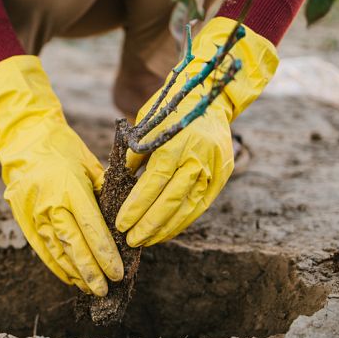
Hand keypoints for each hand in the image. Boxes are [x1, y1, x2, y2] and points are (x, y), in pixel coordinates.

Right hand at [0, 56, 122, 295]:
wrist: (24, 139)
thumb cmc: (64, 149)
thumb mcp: (90, 165)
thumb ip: (106, 192)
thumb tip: (124, 220)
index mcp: (70, 187)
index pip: (92, 228)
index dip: (105, 253)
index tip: (118, 271)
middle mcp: (50, 204)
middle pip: (74, 246)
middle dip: (91, 271)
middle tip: (105, 290)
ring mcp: (34, 214)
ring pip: (57, 251)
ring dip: (75, 273)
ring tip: (91, 288)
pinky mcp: (23, 220)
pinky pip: (42, 249)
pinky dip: (57, 266)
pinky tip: (70, 277)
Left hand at [115, 17, 278, 246]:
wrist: (210, 97)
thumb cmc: (170, 111)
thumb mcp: (147, 127)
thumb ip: (134, 156)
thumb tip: (115, 183)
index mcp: (175, 144)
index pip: (153, 183)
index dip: (136, 207)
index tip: (121, 224)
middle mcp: (197, 158)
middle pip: (171, 200)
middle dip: (149, 224)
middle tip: (131, 240)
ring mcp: (213, 168)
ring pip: (188, 208)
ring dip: (166, 228)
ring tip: (147, 241)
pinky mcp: (222, 176)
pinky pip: (201, 205)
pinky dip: (183, 221)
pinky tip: (167, 231)